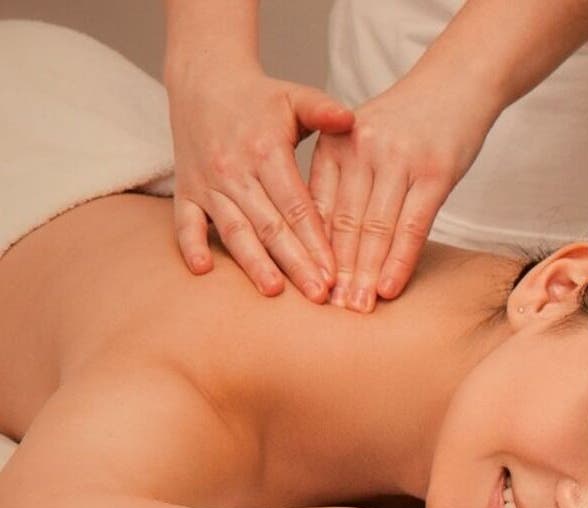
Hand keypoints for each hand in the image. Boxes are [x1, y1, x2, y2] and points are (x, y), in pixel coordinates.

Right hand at [167, 58, 353, 301]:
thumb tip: (351, 118)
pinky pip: (184, 223)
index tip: (335, 270)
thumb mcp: (294, 97)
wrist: (203, 81)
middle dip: (295, 262)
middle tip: (318, 294)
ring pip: (233, 230)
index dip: (315, 239)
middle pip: (269, 225)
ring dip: (253, 263)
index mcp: (266, 151)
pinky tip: (203, 271)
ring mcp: (207, 184)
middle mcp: (235, 171)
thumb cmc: (259, 97)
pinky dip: (191, 246)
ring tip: (274, 290)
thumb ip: (323, 109)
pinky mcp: (185, 191)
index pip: (296, 204)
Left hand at [309, 75, 496, 311]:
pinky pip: (413, 224)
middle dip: (337, 270)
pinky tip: (390, 287)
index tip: (309, 286)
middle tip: (329, 308)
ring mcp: (399, 159)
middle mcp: (362, 150)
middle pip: (345, 222)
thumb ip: (342, 181)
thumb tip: (326, 241)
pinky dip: (399, 259)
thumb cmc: (406, 121)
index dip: (313, 251)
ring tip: (358, 307)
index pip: (320, 209)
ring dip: (366, 273)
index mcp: (336, 144)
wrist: (457, 83)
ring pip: (376, 227)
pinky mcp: (435, 171)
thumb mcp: (360, 140)